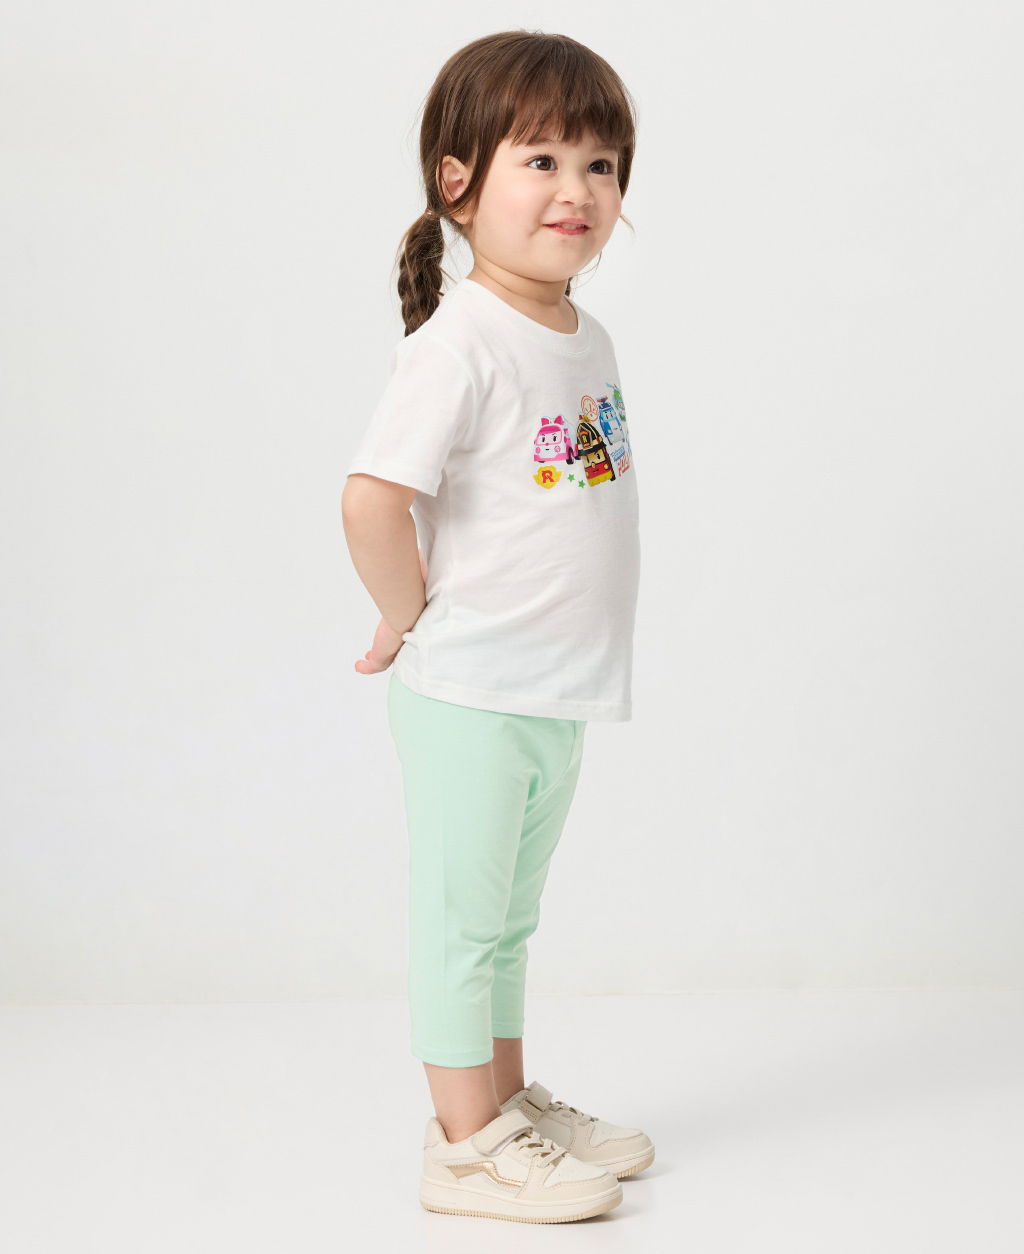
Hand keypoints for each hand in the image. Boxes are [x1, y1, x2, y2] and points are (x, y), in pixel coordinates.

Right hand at [353, 547, 428, 674]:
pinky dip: (367, 668)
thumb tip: (420, 550)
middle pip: (397, 646)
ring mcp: (394, 645)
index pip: (407, 627)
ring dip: (376, 660)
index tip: (392, 628)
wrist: (408, 603)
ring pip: (386, 658)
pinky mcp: (384, 652)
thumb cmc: (415, 586)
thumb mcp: (415, 574)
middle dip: (388, 649)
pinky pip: (375, 665)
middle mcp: (405, 634)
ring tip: (366, 660)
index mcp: (412, 617)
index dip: (400, 629)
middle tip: (376, 652)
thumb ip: (416, 563)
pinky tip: (359, 666)